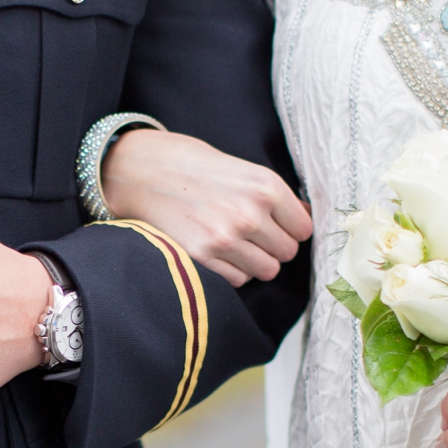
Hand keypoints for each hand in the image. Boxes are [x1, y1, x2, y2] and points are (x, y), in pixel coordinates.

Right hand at [100, 129, 311, 285]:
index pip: (303, 229)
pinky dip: (232, 271)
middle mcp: (250, 213)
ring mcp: (226, 238)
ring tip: (234, 243)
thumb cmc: (194, 167)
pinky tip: (216, 250)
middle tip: (251, 234)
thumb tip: (305, 217)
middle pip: (287, 253)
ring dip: (254, 262)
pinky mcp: (202, 257)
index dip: (291, 229)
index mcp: (266, 187)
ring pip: (266, 270)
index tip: (276, 225)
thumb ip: (274, 196)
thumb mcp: (243, 170)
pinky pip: (238, 280)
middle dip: (273, 247)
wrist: (142, 170)